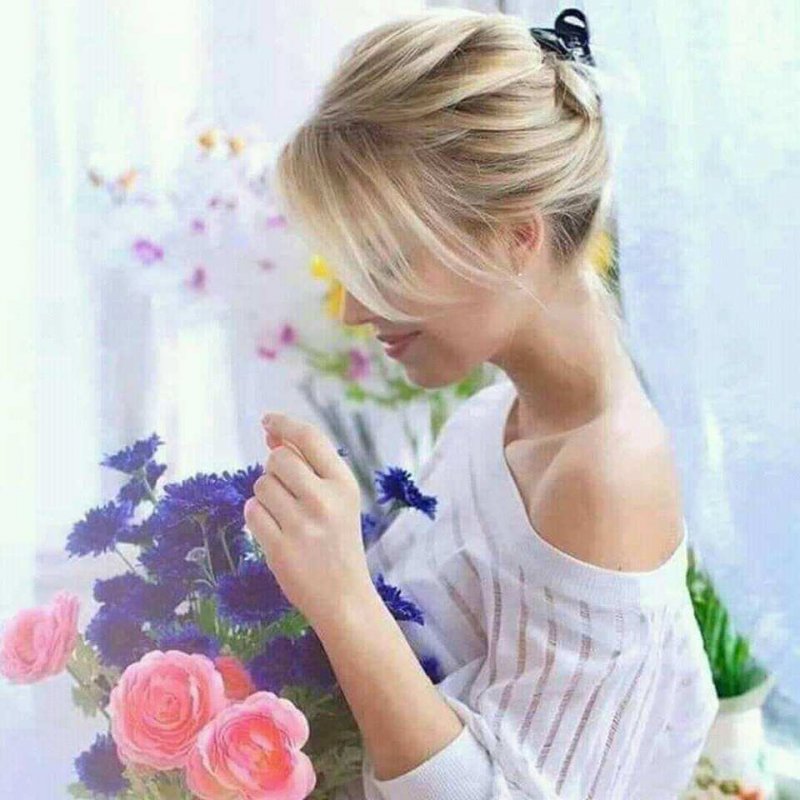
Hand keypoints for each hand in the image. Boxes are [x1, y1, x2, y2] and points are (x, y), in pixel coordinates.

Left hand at [243, 412, 375, 630]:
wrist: (344, 596)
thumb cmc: (338, 541)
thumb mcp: (338, 499)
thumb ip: (310, 467)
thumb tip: (273, 436)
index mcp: (345, 483)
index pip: (309, 437)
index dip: (284, 423)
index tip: (267, 421)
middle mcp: (325, 500)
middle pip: (277, 459)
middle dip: (273, 469)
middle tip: (285, 489)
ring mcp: (302, 525)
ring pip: (261, 486)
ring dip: (265, 496)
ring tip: (285, 516)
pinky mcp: (280, 548)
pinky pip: (251, 512)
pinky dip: (256, 517)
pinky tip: (274, 530)